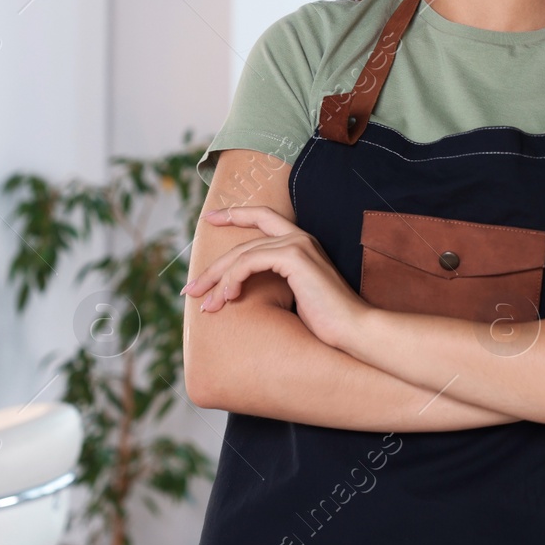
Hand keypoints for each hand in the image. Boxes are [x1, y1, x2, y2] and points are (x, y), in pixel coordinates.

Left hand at [180, 205, 368, 346]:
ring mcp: (297, 244)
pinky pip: (249, 263)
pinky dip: (233, 280)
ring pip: (241, 255)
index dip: (235, 215)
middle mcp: (299, 237)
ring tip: (206, 306)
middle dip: (213, 267)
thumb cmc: (328, 322)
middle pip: (243, 243)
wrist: (354, 329)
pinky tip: (228, 298)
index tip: (210, 218)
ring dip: (218, 281)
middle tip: (190, 289)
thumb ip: (275, 285)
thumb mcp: (295, 297)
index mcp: (301, 243)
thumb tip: (242, 293)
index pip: (263, 217)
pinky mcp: (293, 257)